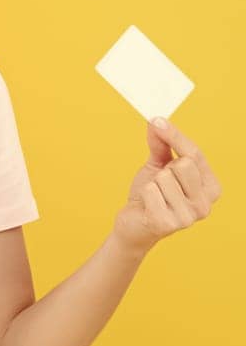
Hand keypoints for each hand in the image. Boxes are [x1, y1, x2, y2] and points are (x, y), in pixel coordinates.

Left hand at [112, 117, 223, 254]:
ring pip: (164, 178)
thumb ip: (161, 144)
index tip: (157, 120)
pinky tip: (147, 207)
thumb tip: (157, 120)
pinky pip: (151, 191)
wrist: (134, 224)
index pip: (195, 154)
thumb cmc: (150, 195)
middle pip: (184, 164)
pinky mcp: (170, 224)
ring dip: (152, 184)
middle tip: (159, 183)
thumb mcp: (157, 166)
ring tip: (154, 197)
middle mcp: (206, 203)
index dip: (174, 136)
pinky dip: (143, 195)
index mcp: (210, 187)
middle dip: (163, 168)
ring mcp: (190, 216)